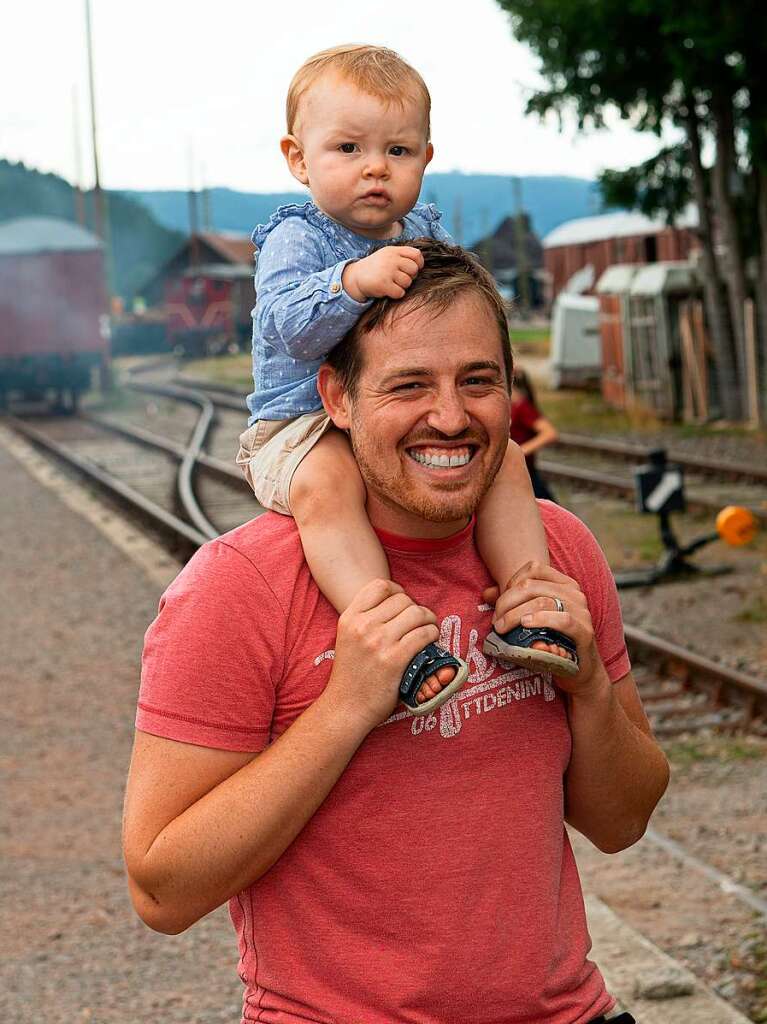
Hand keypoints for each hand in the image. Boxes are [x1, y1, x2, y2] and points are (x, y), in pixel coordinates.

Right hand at [323, 579, 439, 728]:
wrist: (346, 708)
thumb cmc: (351, 675)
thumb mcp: (347, 638)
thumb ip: (364, 619)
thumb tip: (396, 602)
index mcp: (349, 618)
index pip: (379, 585)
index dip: (397, 589)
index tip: (403, 603)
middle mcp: (363, 626)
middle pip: (402, 599)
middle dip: (416, 607)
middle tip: (419, 621)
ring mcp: (379, 642)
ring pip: (417, 613)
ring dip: (428, 619)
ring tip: (428, 629)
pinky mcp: (395, 659)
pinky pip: (424, 634)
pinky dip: (432, 634)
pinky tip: (430, 641)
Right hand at [342, 246, 423, 301]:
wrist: (356, 277)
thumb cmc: (376, 267)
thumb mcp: (387, 255)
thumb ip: (402, 256)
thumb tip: (421, 264)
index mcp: (393, 251)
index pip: (416, 254)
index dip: (419, 264)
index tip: (413, 270)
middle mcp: (391, 259)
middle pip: (414, 269)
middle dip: (410, 277)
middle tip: (400, 279)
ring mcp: (387, 271)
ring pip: (408, 282)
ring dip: (402, 286)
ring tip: (392, 284)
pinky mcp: (383, 284)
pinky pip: (400, 292)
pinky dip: (396, 294)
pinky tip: (388, 290)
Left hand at [482, 561, 604, 695]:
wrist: (579, 672)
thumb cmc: (553, 642)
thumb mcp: (531, 619)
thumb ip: (512, 603)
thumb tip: (486, 593)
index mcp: (564, 584)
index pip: (533, 568)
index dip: (511, 582)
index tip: (500, 603)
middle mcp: (575, 593)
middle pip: (531, 586)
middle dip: (506, 602)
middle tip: (496, 621)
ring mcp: (582, 611)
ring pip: (542, 601)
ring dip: (515, 614)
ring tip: (502, 628)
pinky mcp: (584, 631)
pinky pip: (562, 619)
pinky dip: (540, 619)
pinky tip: (525, 625)